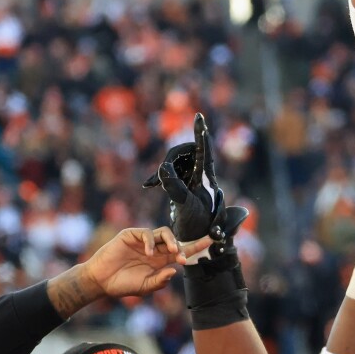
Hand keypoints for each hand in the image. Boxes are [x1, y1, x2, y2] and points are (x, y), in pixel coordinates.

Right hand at [83, 227, 188, 298]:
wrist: (100, 281)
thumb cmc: (122, 284)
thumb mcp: (145, 287)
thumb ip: (160, 281)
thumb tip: (175, 271)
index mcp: (160, 261)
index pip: (182, 251)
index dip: (196, 246)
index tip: (211, 242)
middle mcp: (154, 249)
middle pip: (175, 240)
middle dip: (182, 247)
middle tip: (182, 258)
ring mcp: (143, 241)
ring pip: (164, 232)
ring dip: (171, 240)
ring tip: (171, 251)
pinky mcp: (131, 236)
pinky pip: (146, 233)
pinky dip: (150, 241)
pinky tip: (148, 253)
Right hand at [143, 113, 248, 246]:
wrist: (197, 236)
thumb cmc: (196, 224)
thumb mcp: (185, 205)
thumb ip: (174, 187)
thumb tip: (163, 168)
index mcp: (205, 177)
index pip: (203, 150)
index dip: (200, 133)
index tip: (199, 116)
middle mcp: (199, 173)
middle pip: (183, 153)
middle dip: (170, 159)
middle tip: (158, 178)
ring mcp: (191, 178)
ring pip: (174, 162)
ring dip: (162, 170)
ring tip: (153, 184)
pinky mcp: (182, 184)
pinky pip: (169, 172)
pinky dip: (159, 176)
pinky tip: (149, 185)